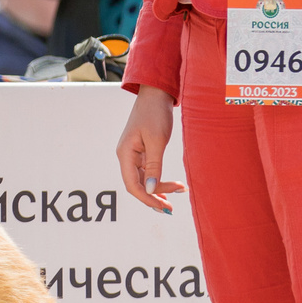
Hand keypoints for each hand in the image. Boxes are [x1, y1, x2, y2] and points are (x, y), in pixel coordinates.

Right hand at [116, 86, 183, 214]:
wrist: (156, 94)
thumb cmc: (155, 114)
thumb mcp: (157, 141)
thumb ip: (154, 166)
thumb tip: (150, 189)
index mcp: (125, 154)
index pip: (132, 185)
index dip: (147, 198)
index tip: (164, 206)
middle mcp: (126, 156)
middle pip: (137, 185)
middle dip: (154, 197)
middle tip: (172, 207)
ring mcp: (133, 154)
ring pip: (142, 180)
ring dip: (158, 189)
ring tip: (176, 194)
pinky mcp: (141, 152)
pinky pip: (147, 172)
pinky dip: (158, 180)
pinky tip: (170, 187)